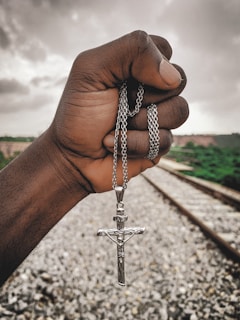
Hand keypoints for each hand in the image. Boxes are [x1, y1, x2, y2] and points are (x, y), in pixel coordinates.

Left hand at [49, 30, 187, 192]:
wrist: (72, 156)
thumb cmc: (78, 113)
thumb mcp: (91, 70)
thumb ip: (131, 51)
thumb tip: (172, 75)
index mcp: (136, 67)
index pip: (164, 50)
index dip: (150, 64)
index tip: (123, 78)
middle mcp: (151, 91)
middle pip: (178, 81)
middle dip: (145, 96)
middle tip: (120, 104)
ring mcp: (158, 117)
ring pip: (179, 110)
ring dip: (143, 121)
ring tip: (117, 127)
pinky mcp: (158, 143)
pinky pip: (166, 140)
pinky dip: (136, 143)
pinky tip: (116, 144)